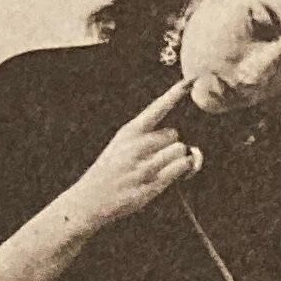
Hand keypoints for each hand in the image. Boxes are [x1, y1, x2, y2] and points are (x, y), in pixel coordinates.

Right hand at [64, 78, 200, 226]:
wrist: (90, 199)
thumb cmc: (111, 171)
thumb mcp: (121, 146)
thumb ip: (149, 140)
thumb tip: (185, 147)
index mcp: (129, 132)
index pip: (156, 109)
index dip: (174, 94)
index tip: (190, 81)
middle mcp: (136, 146)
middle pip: (174, 135)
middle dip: (171, 146)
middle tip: (158, 159)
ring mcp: (145, 166)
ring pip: (180, 151)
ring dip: (179, 160)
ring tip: (163, 169)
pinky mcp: (152, 185)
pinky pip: (181, 169)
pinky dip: (183, 170)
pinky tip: (173, 176)